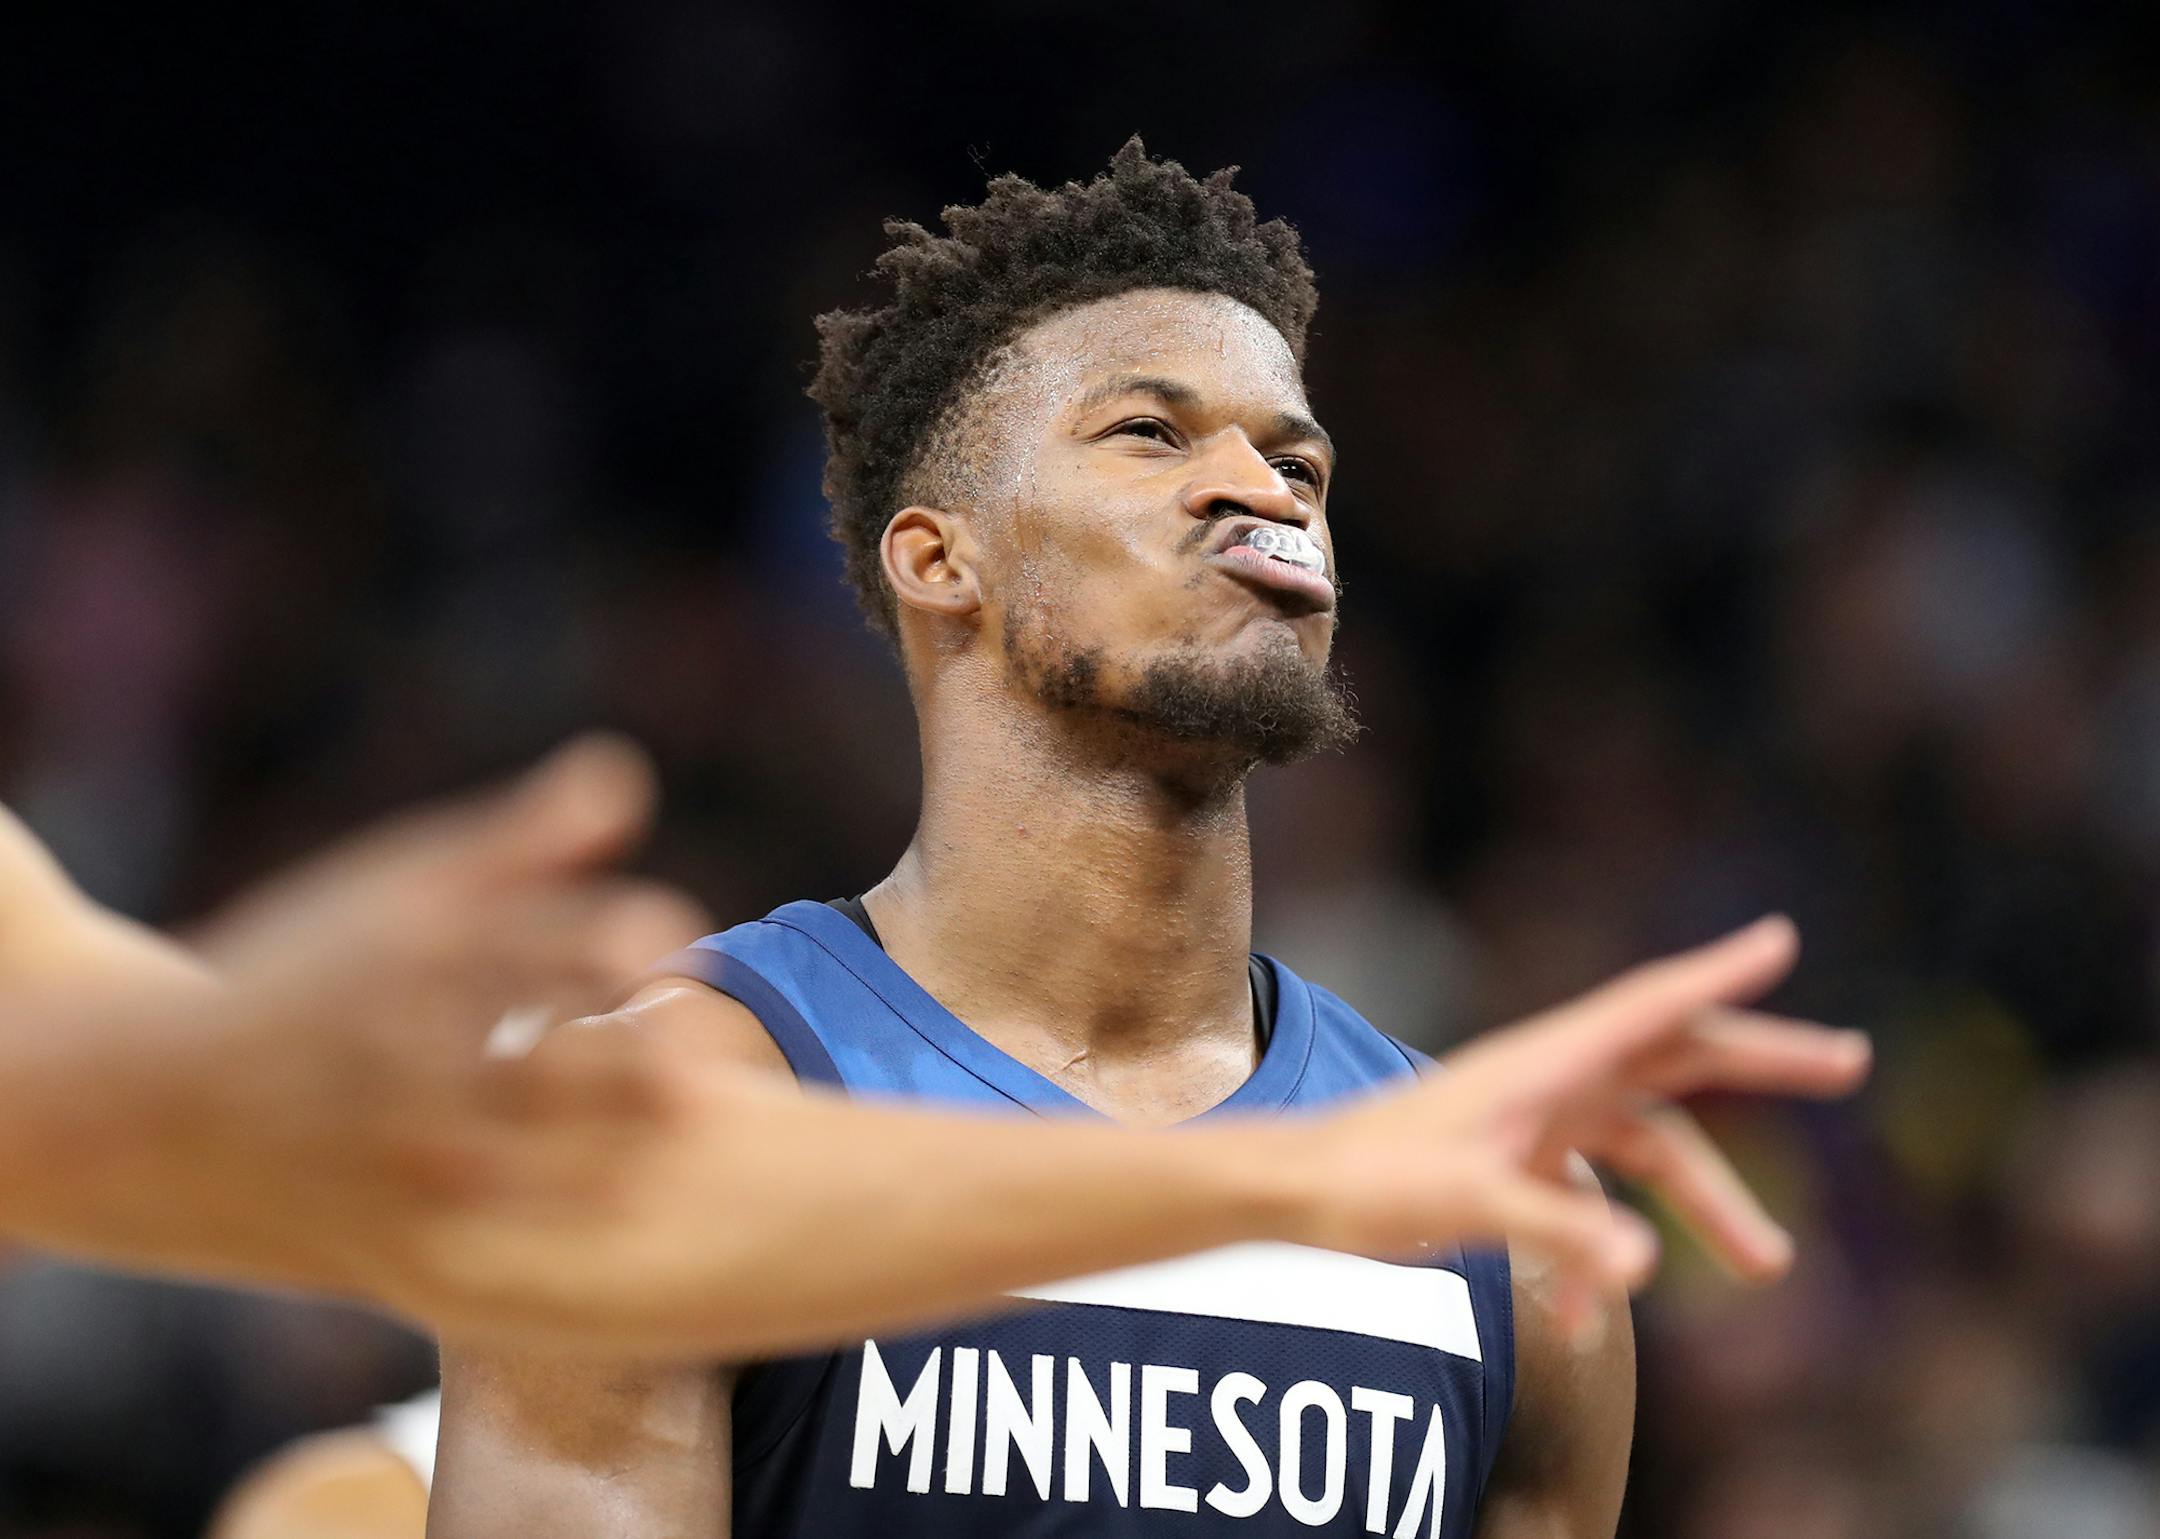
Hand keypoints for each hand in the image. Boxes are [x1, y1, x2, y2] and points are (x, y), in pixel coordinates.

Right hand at [3, 736, 705, 1299]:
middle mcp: (413, 1054)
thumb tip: (626, 772)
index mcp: (419, 960)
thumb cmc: (306, 976)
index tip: (670, 935)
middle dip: (647, 1046)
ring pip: (551, 1154)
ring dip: (624, 1135)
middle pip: (570, 1055)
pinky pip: (511, 1231)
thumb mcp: (397, 892)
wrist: (161, 1115)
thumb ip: (520, 841)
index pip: (554, 940)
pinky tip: (624, 1185)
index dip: (625, 937)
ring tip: (683, 1111)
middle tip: (699, 1038)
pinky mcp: (399, 1228)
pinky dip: (575, 1211)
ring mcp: (405, 1150)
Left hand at [1295, 917, 1867, 1320]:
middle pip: (1677, 1061)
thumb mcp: (1468, 1207)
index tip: (1784, 937)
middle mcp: (1551, 1079)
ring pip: (1650, 1146)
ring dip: (1709, 1202)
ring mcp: (1537, 1120)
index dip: (1721, 973)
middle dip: (1764, 1062)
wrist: (1294, 1196)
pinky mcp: (1515, 1163)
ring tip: (1771, 1265)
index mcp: (1545, 1062)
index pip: (1651, 1006)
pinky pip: (1591, 1202)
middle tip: (1851, 1061)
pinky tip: (1593, 1326)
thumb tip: (1645, 1273)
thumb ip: (1558, 1238)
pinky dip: (1606, 1255)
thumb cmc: (1369, 1184)